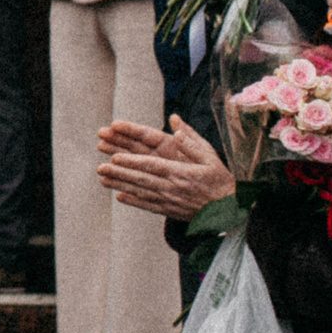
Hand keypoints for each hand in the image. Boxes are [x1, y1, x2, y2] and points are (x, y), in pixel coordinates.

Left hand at [95, 115, 235, 220]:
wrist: (231, 210)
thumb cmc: (220, 180)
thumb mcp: (210, 156)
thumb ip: (191, 140)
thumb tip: (175, 121)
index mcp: (181, 173)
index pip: (152, 166)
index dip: (132, 162)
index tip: (115, 157)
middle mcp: (173, 188)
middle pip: (141, 179)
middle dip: (119, 173)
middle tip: (100, 167)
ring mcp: (170, 201)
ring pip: (141, 192)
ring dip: (120, 185)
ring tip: (103, 179)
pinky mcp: (171, 211)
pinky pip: (149, 206)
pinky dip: (133, 201)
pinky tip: (119, 197)